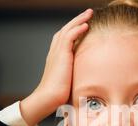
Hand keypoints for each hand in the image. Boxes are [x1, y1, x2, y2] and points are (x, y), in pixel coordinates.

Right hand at [21, 9, 92, 125]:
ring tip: (89, 14)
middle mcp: (55, 52)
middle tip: (88, 13)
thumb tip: (87, 86)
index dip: (72, 29)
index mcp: (56, 57)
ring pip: (67, 30)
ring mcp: (57, 53)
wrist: (48, 99)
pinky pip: (69, 37)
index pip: (63, 38)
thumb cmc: (57, 96)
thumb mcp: (68, 83)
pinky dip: (77, 29)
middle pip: (65, 30)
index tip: (83, 24)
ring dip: (79, 20)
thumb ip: (75, 78)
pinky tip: (86, 25)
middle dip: (77, 20)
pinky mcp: (61, 55)